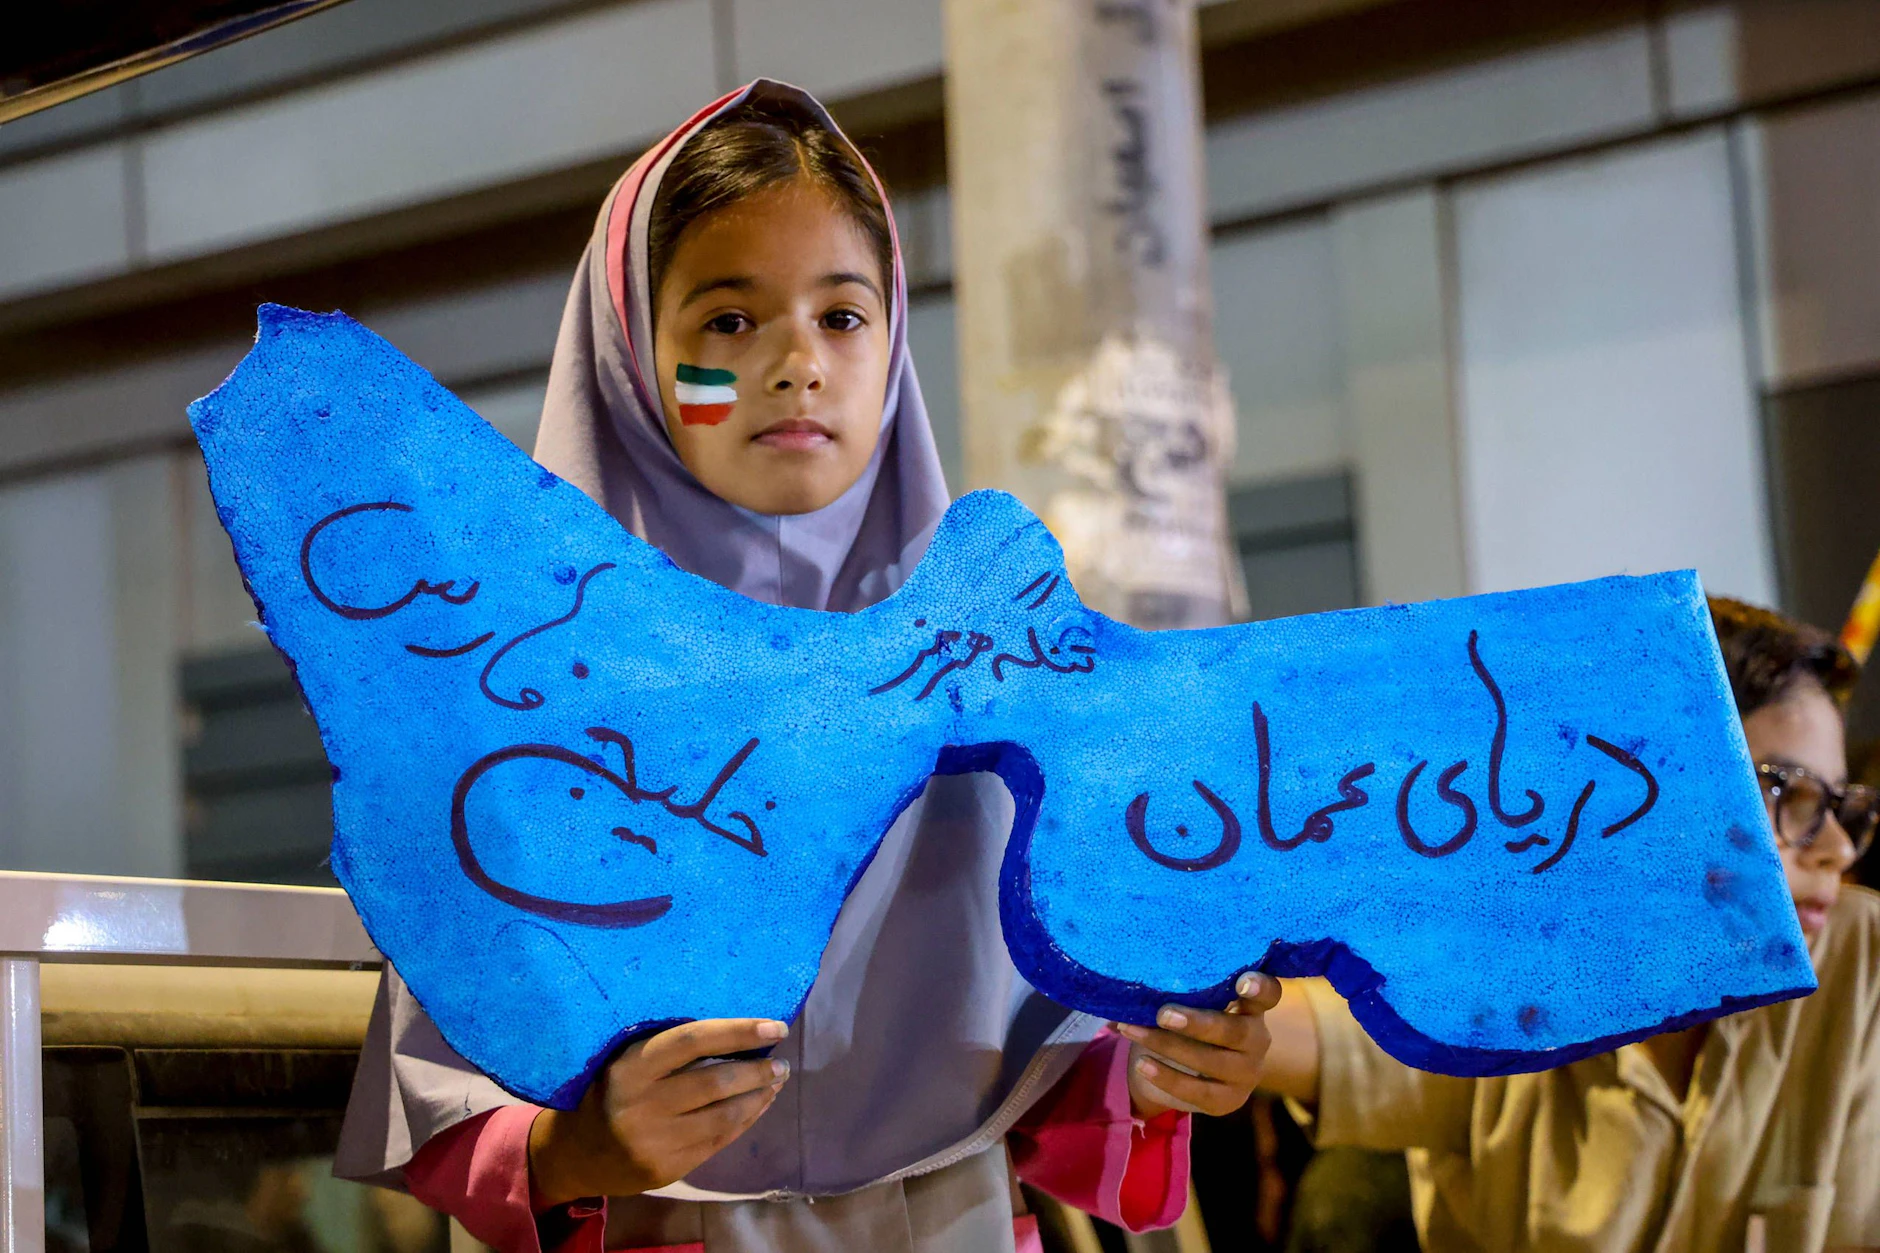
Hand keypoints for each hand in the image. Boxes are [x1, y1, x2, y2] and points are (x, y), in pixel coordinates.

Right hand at [527, 1018, 789, 1203]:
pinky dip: (745, 1120)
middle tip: (782, 1060)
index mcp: (631, 1066)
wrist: (574, 1154)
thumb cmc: (608, 1091)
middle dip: (758, 1070)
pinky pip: (718, 1141)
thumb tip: (737, 1031)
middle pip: (716, 1082)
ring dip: (758, 1096)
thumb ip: (668, 1050)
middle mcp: (642, 1104)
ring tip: (776, 1081)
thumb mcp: (626, 1061)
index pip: (694, 1040)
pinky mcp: (666, 1169)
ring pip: (723, 1116)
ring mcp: (655, 1141)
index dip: (738, 1031)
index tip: (775, 1025)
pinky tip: (758, 1105)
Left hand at [1116, 972, 1281, 1117]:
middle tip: (1163, 1014)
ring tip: (1135, 1032)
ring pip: (1214, 1063)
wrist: (1180, 1070)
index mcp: (1250, 1007)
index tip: (1242, 982)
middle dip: (1198, 1023)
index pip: (1269, 994)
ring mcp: (1247, 1072)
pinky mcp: (1230, 1100)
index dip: (1260, 988)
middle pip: (1236, 1031)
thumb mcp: (1187, 1003)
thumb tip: (1131, 986)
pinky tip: (1142, 1066)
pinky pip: (1200, 1092)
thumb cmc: (1185, 1023)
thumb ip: (1176, 991)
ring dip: (1170, 1047)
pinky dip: (1168, 1078)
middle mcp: (1256, 1039)